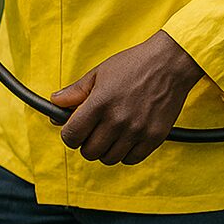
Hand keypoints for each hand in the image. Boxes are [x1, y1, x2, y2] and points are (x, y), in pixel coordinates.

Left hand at [53, 30, 203, 165]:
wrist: (168, 64)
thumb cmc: (132, 65)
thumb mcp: (99, 73)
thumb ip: (75, 91)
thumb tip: (55, 103)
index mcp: (100, 103)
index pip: (72, 136)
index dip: (68, 134)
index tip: (73, 129)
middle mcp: (117, 120)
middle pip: (89, 151)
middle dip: (85, 142)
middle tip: (92, 130)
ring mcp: (137, 131)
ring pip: (109, 158)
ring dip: (105, 149)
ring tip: (109, 132)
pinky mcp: (154, 138)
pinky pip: (131, 160)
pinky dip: (124, 153)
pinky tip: (125, 137)